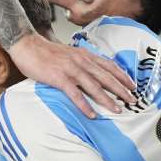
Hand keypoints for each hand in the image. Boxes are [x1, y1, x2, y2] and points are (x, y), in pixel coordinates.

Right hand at [9, 34, 135, 117]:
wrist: (27, 45)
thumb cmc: (46, 52)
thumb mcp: (69, 53)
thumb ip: (81, 61)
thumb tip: (92, 72)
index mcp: (84, 55)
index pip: (109, 65)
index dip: (122, 76)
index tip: (133, 85)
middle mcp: (81, 61)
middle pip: (106, 77)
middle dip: (121, 90)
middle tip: (133, 101)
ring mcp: (71, 69)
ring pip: (94, 86)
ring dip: (107, 99)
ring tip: (117, 110)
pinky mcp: (59, 78)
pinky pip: (75, 94)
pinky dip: (84, 105)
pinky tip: (92, 114)